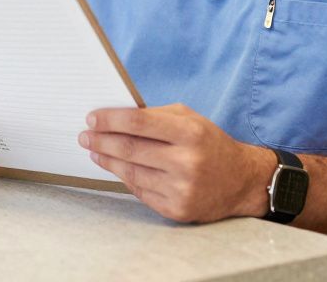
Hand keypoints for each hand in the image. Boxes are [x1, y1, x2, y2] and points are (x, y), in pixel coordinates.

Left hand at [81, 103, 274, 222]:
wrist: (241, 182)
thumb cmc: (210, 144)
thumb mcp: (191, 120)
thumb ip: (156, 116)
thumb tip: (116, 117)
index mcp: (190, 133)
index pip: (139, 122)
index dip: (110, 120)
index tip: (91, 118)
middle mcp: (186, 162)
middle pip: (130, 149)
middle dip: (101, 141)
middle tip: (85, 136)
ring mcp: (181, 189)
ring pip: (131, 172)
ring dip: (107, 160)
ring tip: (94, 151)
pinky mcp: (177, 209)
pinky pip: (141, 191)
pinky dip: (125, 178)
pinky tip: (116, 168)